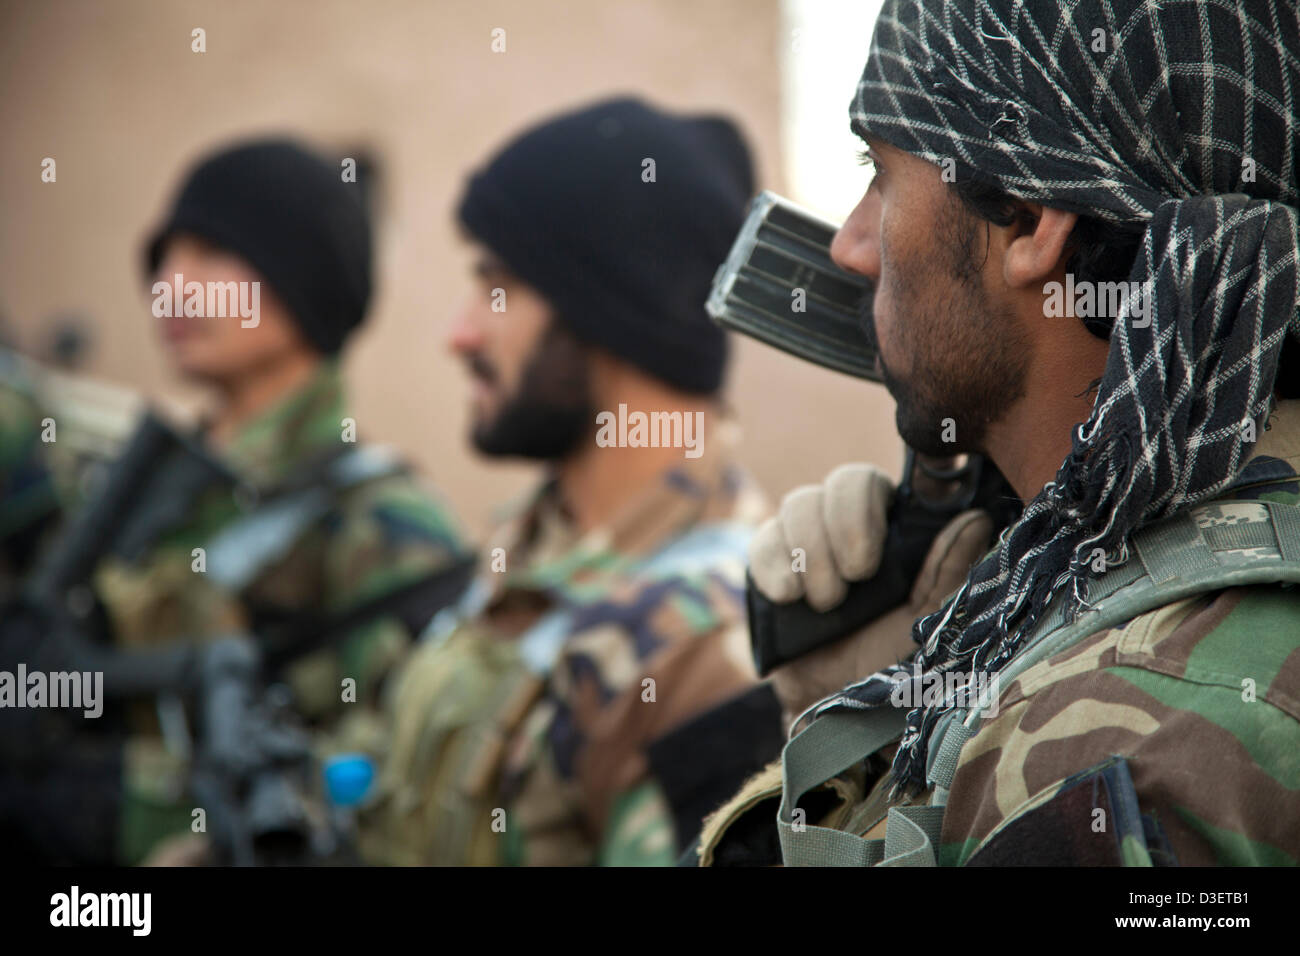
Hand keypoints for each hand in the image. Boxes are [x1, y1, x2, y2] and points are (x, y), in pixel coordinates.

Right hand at [747, 463, 993, 729]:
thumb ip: (948, 570)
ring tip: (827, 604)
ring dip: (813, 554)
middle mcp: (849, 525)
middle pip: (839, 483)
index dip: (871, 500)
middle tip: (858, 576)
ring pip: (798, 505)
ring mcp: (806, 542)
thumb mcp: (929, 621)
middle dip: (845, 525)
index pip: (881, 481)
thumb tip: (977, 518)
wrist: (837, 709)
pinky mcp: (770, 566)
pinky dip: (775, 566)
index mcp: (894, 529)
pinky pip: (762, 542)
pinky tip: (789, 598)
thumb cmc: (894, 664)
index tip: (875, 551)